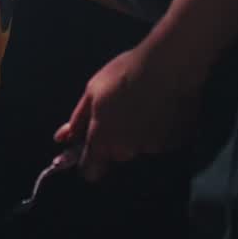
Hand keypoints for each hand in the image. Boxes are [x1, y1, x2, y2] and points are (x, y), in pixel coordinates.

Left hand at [54, 40, 200, 182]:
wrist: (169, 67)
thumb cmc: (124, 75)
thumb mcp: (92, 92)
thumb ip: (78, 120)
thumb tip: (62, 138)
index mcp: (102, 140)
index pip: (90, 171)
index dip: (88, 162)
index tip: (90, 148)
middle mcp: (127, 150)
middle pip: (116, 154)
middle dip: (116, 138)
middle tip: (120, 108)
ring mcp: (153, 148)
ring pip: (140, 146)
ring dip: (139, 131)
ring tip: (144, 101)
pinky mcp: (175, 142)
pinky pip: (161, 139)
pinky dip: (159, 127)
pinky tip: (161, 105)